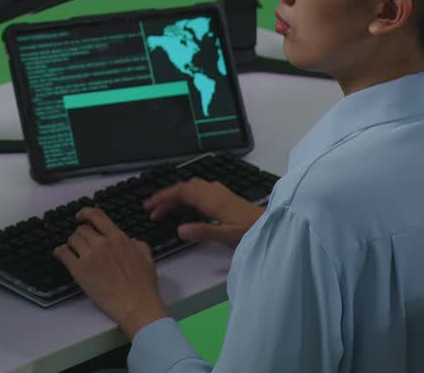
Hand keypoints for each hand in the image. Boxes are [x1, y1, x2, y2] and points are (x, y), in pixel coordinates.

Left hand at [53, 208, 168, 338]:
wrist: (136, 304)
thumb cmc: (144, 285)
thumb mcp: (146, 257)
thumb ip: (137, 244)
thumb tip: (130, 241)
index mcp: (117, 238)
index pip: (97, 216)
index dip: (85, 212)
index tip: (80, 216)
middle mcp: (101, 243)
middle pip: (82, 229)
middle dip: (81, 234)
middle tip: (82, 243)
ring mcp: (89, 256)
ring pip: (72, 240)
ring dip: (72, 244)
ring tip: (74, 251)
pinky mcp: (79, 270)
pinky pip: (63, 254)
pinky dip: (60, 252)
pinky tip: (60, 254)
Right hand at [143, 178, 264, 248]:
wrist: (275, 226)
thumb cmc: (252, 232)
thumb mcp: (227, 236)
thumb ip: (203, 232)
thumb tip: (178, 230)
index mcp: (212, 199)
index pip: (181, 191)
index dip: (163, 197)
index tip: (149, 206)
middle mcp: (214, 192)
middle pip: (185, 188)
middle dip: (167, 197)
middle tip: (153, 211)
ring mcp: (221, 193)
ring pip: (193, 188)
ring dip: (177, 197)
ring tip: (166, 211)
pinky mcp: (226, 198)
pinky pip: (200, 192)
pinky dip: (188, 197)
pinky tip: (188, 208)